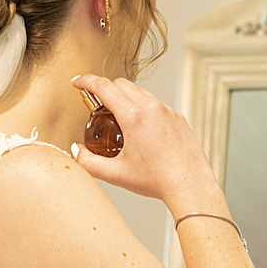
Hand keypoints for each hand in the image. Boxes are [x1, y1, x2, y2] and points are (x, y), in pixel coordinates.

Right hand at [70, 75, 219, 209]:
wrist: (190, 186)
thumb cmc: (157, 181)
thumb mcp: (115, 174)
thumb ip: (89, 162)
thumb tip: (77, 151)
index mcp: (134, 117)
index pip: (104, 87)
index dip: (86, 81)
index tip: (77, 82)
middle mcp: (152, 108)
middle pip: (121, 84)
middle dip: (105, 89)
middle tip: (97, 107)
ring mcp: (168, 111)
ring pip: (141, 92)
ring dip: (125, 98)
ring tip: (120, 120)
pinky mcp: (178, 118)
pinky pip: (157, 105)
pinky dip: (144, 109)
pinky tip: (142, 132)